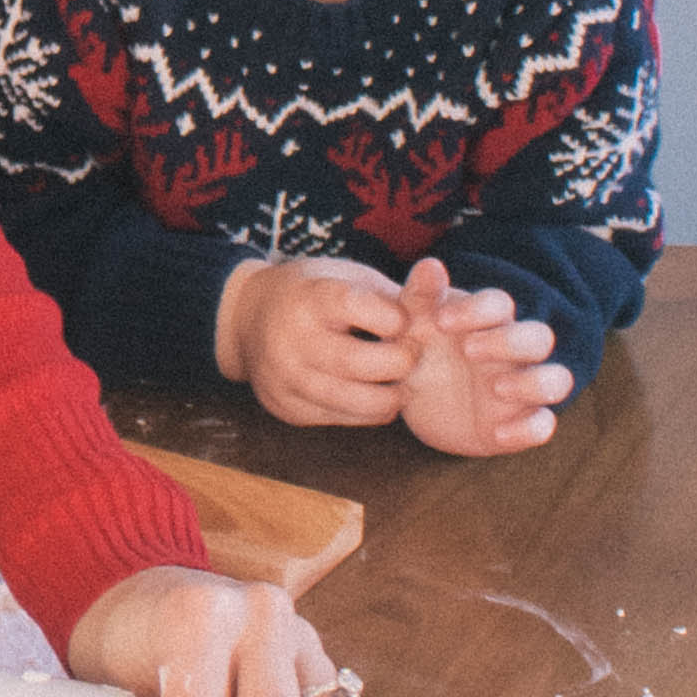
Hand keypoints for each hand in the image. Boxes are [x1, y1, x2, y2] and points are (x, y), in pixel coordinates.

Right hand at [215, 254, 416, 429]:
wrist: (246, 317)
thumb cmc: (313, 292)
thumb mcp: (348, 277)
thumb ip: (395, 295)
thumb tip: (450, 307)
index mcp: (310, 297)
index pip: (364, 310)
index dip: (396, 318)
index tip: (402, 320)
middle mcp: (291, 338)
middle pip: (365, 363)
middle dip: (402, 362)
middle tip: (412, 355)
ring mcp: (285, 377)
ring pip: (357, 401)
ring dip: (391, 395)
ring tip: (399, 382)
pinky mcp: (285, 407)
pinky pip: (341, 419)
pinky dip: (366, 411)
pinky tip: (371, 393)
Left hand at [393, 259, 569, 456]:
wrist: (408, 399)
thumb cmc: (416, 350)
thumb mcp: (411, 324)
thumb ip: (420, 295)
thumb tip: (432, 265)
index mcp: (487, 322)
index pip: (500, 303)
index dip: (477, 310)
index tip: (440, 322)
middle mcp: (512, 352)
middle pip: (540, 337)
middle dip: (510, 342)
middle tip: (468, 351)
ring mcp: (520, 388)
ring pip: (558, 379)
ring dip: (535, 382)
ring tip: (496, 388)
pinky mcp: (518, 423)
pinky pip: (544, 425)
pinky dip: (530, 429)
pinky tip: (499, 433)